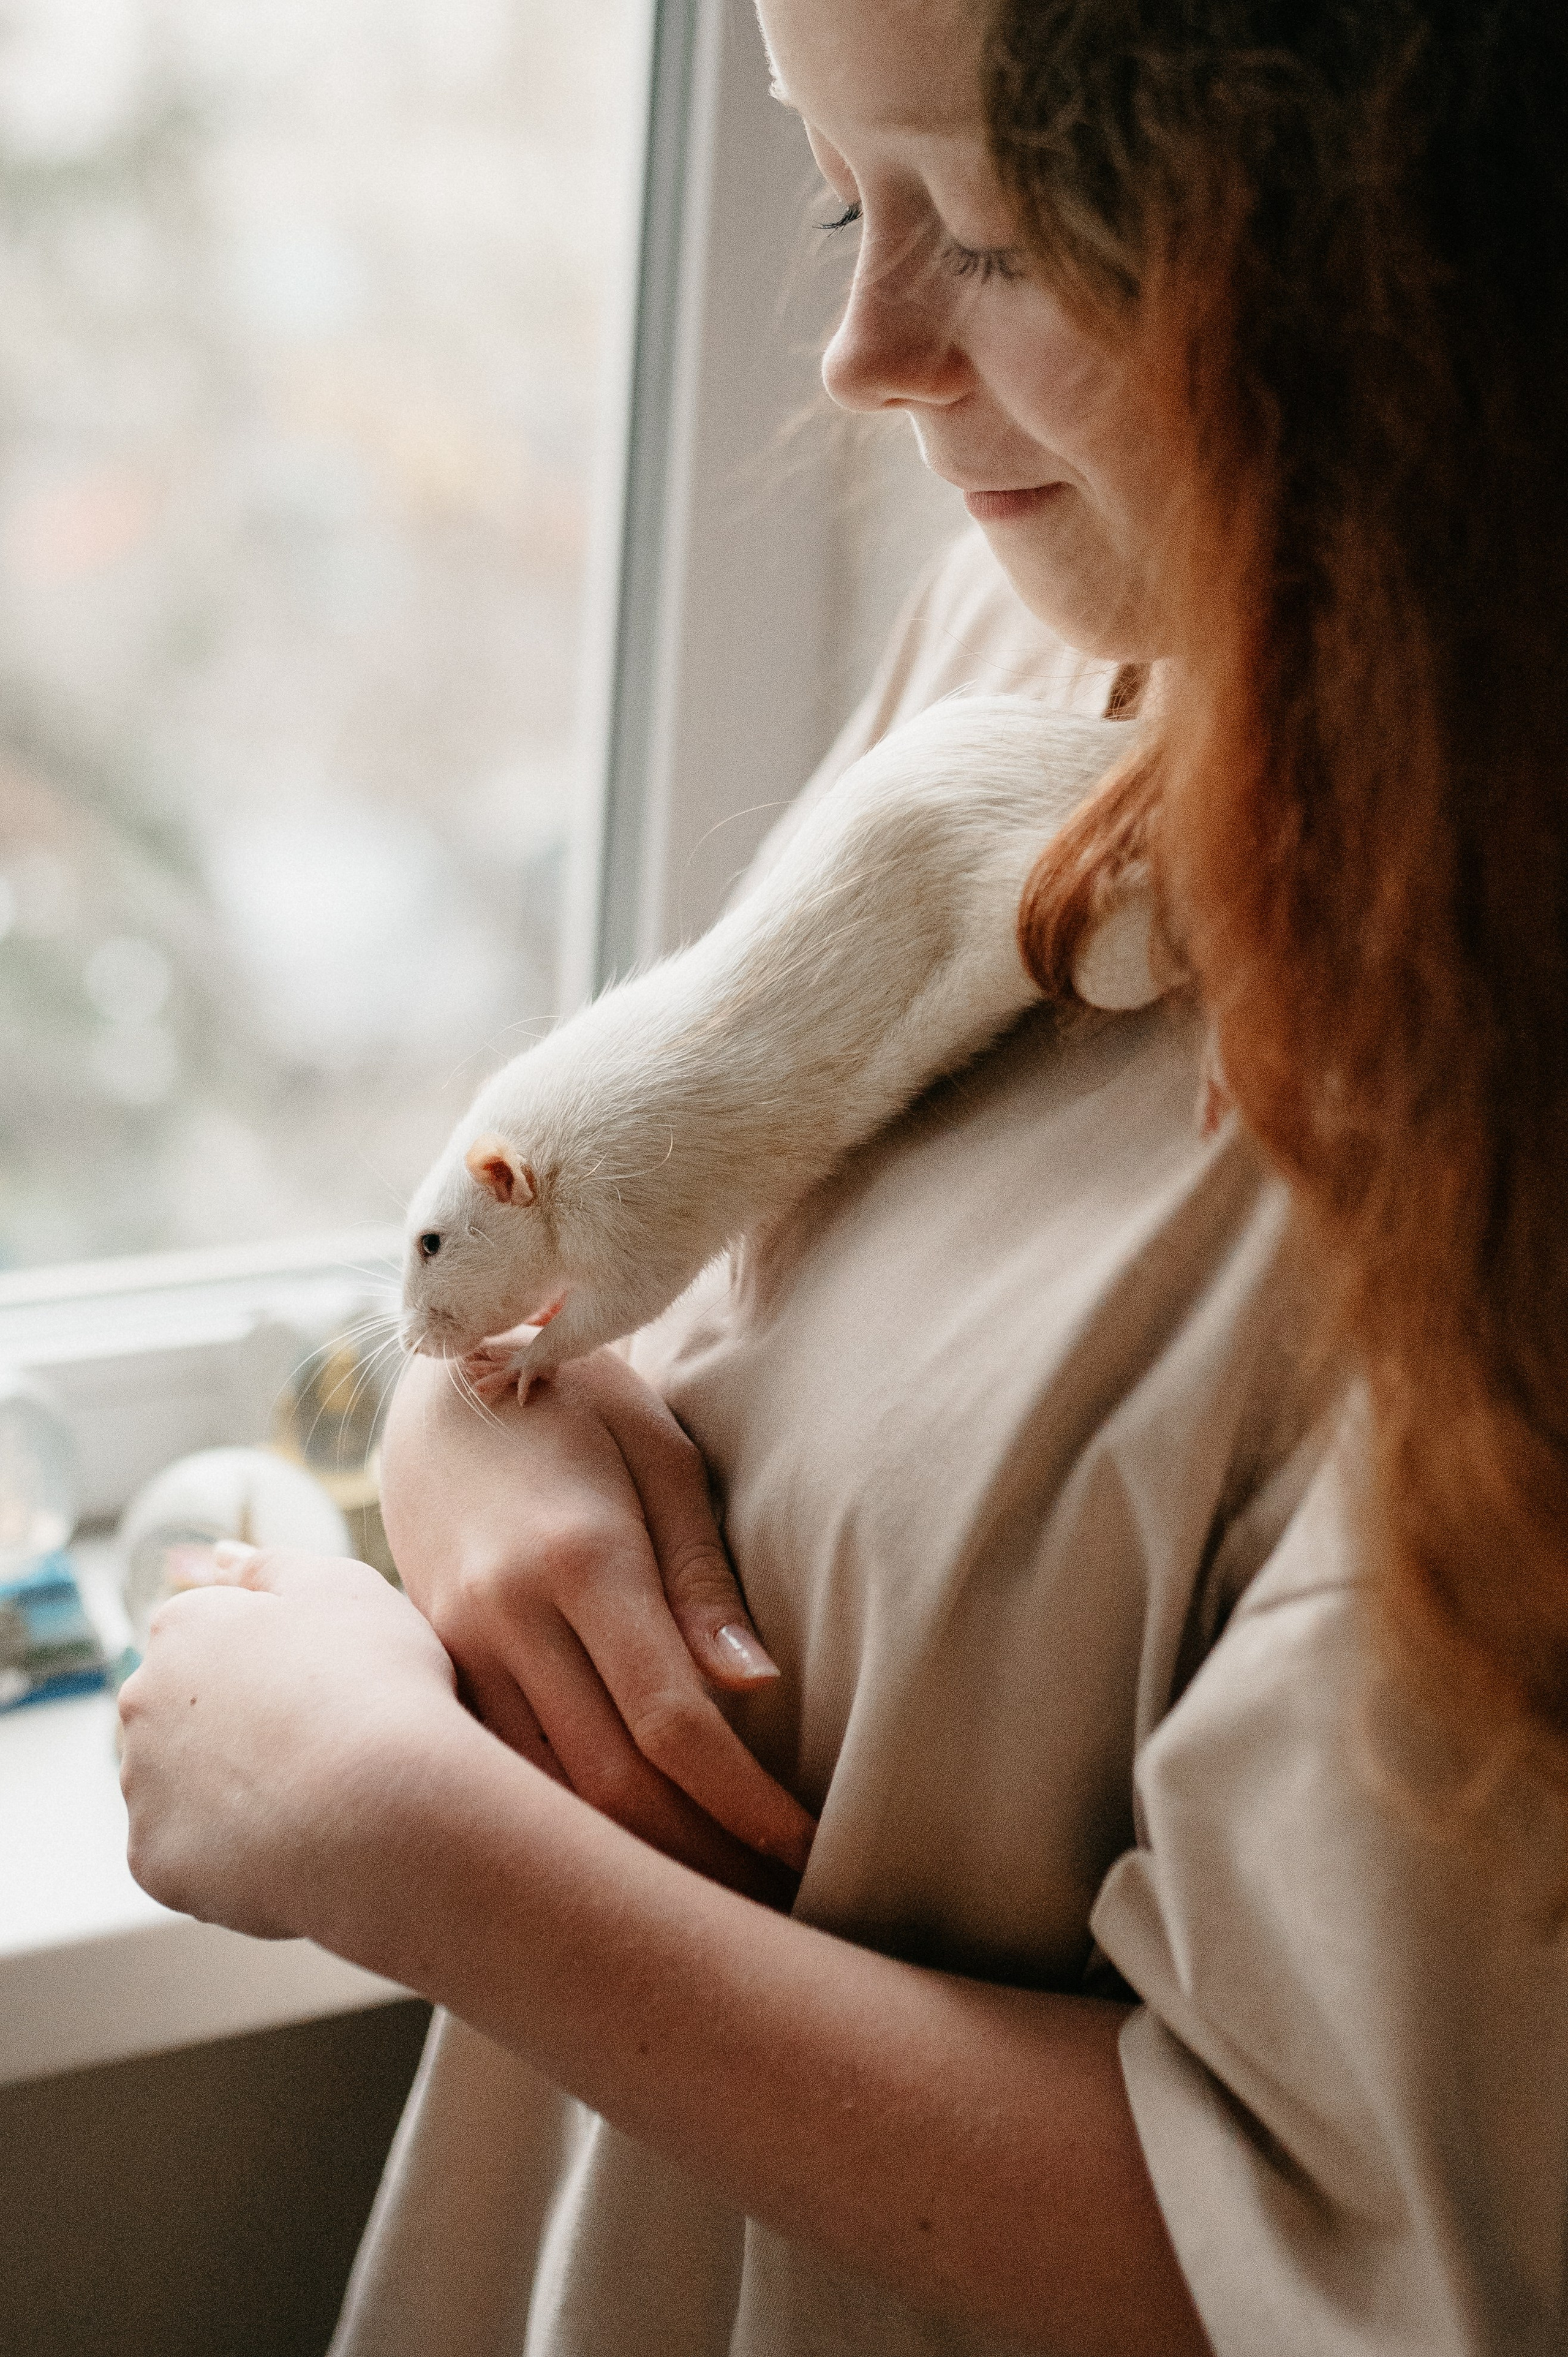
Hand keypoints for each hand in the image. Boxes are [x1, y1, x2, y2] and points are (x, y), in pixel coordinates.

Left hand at [118, 1545, 462, 1942]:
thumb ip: (270, 1566)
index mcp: (183, 1627)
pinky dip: (231, 1853)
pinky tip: (291, 1846)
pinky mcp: (154, 1860)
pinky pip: (190, 1853)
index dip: (276, 1664)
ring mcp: (141, 1785)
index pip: (211, 1638)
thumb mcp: (342, 1587)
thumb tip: (219, 1555)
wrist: (389, 1807)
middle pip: (186, 1711)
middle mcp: (141, 1699)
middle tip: (322, 1742)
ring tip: (313, 1798)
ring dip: (231, 1788)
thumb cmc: (377, 1683)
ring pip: (182, 1784)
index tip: (326, 1686)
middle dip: (238, 1724)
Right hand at [379, 1349, 814, 1893]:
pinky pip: (497, 1770)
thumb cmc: (582, 1405)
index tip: (803, 1847)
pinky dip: (559, 1823)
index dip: (741, 1801)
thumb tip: (758, 1689)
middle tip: (773, 1900)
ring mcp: (457, 1647)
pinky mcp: (431, 1664)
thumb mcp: (662, 1458)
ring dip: (626, 1860)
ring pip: (542, 1795)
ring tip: (711, 1898)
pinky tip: (617, 1856)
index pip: (671, 1720)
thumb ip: (704, 1578)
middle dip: (696, 1857)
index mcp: (581, 1559)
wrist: (442, 1384)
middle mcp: (507, 1615)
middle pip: (608, 1782)